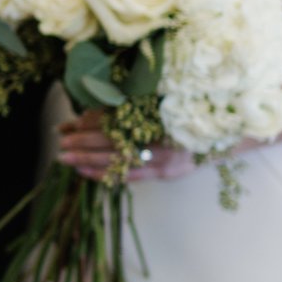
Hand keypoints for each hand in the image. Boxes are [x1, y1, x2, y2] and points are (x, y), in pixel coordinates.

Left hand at [56, 109, 198, 181]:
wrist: (221, 134)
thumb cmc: (185, 115)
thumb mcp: (156, 105)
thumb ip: (125, 107)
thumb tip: (88, 113)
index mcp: (153, 112)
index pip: (112, 119)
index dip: (87, 122)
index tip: (67, 125)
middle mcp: (157, 133)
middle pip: (112, 139)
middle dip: (82, 141)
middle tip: (61, 143)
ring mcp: (162, 155)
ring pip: (118, 159)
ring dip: (89, 159)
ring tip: (66, 158)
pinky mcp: (165, 172)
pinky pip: (130, 176)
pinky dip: (106, 174)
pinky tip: (86, 172)